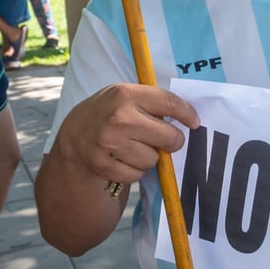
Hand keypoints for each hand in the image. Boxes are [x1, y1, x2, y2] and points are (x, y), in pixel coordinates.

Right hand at [50, 83, 200, 187]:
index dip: (187, 115)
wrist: (75, 134)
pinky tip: (123, 158)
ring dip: (149, 156)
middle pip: (169, 137)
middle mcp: (119, 118)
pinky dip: (135, 169)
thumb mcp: (126, 96)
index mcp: (126, 94)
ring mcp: (110, 143)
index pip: (170, 104)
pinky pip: (138, 174)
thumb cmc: (110, 112)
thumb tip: (190, 117)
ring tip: (134, 146)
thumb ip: (153, 102)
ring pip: (154, 159)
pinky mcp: (104, 165)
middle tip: (165, 139)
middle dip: (172, 141)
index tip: (194, 122)